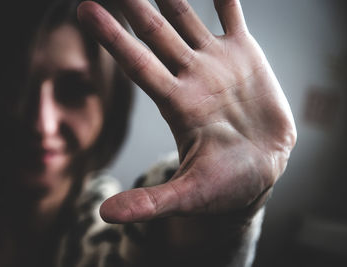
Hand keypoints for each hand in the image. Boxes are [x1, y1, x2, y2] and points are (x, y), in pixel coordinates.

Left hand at [78, 0, 296, 222]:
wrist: (263, 168)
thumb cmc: (226, 185)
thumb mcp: (190, 195)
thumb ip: (151, 203)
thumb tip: (105, 218)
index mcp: (177, 105)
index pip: (137, 65)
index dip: (111, 39)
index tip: (83, 10)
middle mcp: (191, 77)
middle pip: (155, 33)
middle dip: (134, 5)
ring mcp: (216, 62)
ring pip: (186, 18)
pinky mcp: (244, 55)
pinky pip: (232, 15)